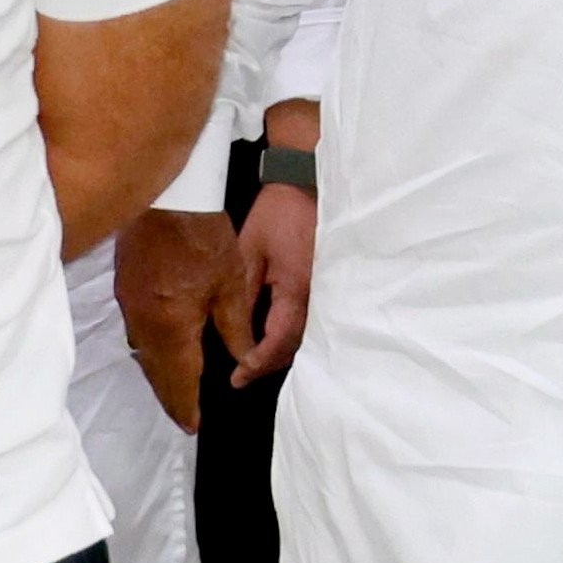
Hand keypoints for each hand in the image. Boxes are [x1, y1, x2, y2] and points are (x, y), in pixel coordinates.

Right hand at [113, 209, 235, 430]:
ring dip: (159, 374)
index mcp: (172, 326)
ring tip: (176, 389)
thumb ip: (236, 328)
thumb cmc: (205, 235)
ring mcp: (129, 305)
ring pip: (143, 353)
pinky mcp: (124, 288)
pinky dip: (150, 349)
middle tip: (182, 416)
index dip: (185, 405)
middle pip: (155, 372)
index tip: (191, 426)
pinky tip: (162, 350)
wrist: (168, 195)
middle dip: (170, 396)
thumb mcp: (231, 284)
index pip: (178, 379)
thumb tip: (243, 362)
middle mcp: (144, 323)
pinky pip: (136, 331)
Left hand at [229, 181, 315, 386]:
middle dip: (268, 364)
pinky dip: (294, 335)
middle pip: (295, 346)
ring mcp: (328, 291)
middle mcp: (318, 297)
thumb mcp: (250, 251)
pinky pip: (313, 320)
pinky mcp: (329, 284)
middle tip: (243, 374)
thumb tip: (233, 330)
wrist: (308, 184)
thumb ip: (243, 292)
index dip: (256, 363)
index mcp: (296, 290)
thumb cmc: (278, 214)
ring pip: (307, 337)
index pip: (278, 341)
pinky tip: (277, 337)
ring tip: (256, 361)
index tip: (237, 377)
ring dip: (282, 353)